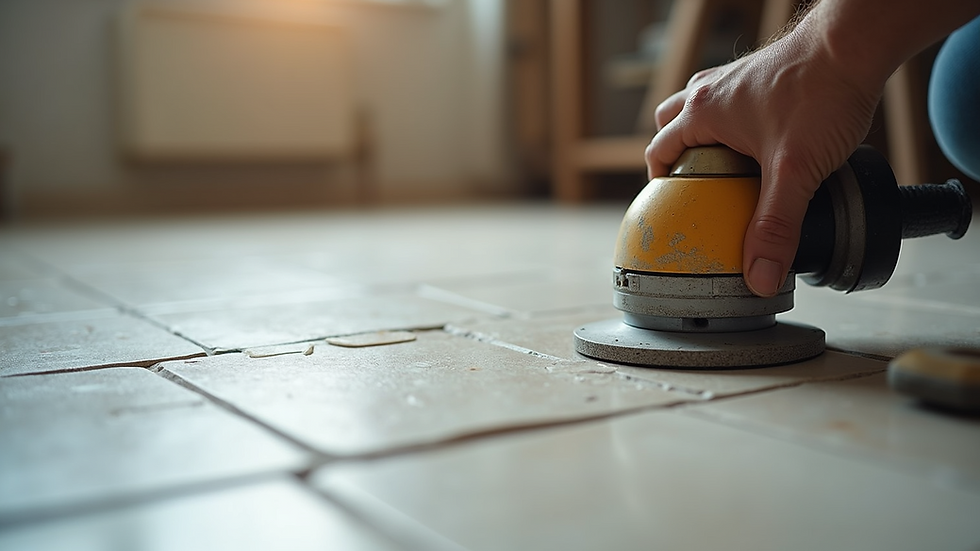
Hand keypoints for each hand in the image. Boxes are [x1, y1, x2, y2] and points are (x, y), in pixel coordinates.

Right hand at [645, 30, 881, 296]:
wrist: (855, 45)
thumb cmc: (821, 92)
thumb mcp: (795, 172)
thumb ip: (776, 226)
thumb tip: (759, 274)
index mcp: (703, 113)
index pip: (659, 151)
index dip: (659, 183)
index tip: (672, 208)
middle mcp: (712, 91)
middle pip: (671, 125)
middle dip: (676, 157)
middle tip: (696, 187)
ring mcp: (736, 79)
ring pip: (699, 108)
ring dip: (703, 136)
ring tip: (726, 167)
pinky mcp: (762, 75)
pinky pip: (731, 100)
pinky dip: (734, 122)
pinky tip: (763, 142)